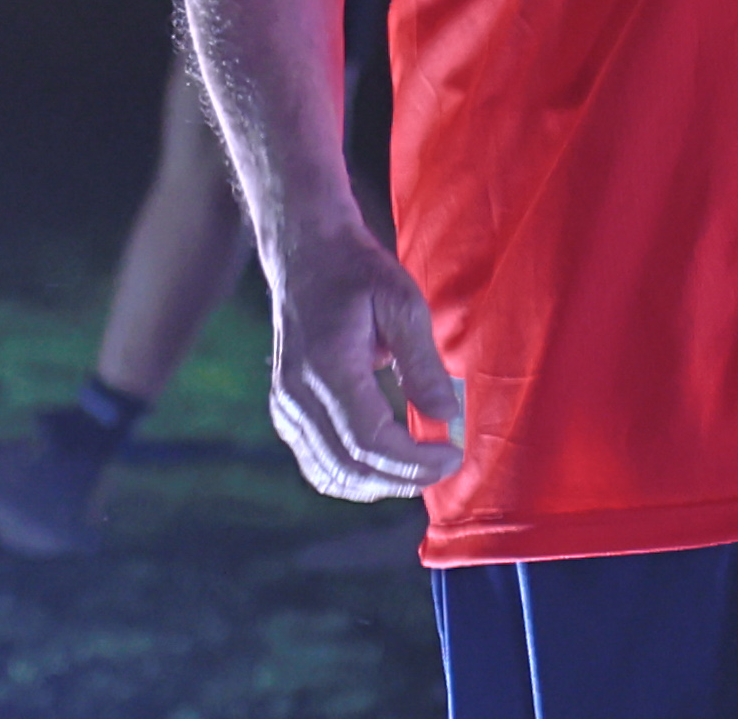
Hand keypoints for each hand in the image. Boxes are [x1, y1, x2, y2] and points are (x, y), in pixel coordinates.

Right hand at [266, 223, 464, 500]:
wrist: (305, 252)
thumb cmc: (357, 272)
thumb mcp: (402, 302)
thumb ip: (422, 363)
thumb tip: (447, 416)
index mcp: (328, 368)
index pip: (370, 441)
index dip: (415, 461)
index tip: (453, 454)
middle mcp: (298, 394)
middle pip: (351, 467)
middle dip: (404, 478)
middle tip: (444, 466)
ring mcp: (285, 405)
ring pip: (330, 474)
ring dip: (379, 484)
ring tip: (420, 470)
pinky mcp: (283, 409)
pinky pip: (316, 463)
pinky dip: (352, 476)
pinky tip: (383, 467)